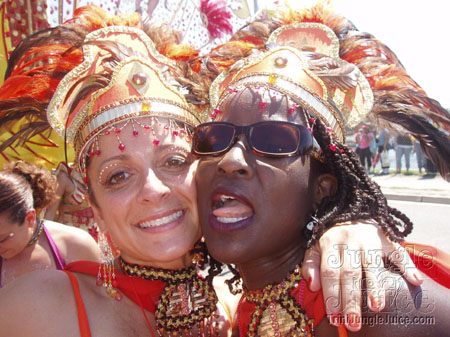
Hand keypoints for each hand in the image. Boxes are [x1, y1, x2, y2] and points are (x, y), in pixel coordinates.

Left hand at [302, 220, 421, 330]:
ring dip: (375, 287)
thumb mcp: (314, 247)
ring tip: (376, 307)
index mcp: (329, 243)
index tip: (334, 317)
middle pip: (350, 272)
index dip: (331, 295)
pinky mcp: (387, 239)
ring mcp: (369, 239)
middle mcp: (349, 240)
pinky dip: (408, 266)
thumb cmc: (332, 238)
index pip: (329, 272)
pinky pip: (399, 252)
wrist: (351, 211)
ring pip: (372, 264)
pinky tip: (415, 281)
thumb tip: (312, 285)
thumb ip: (310, 265)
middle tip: (353, 323)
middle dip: (351, 299)